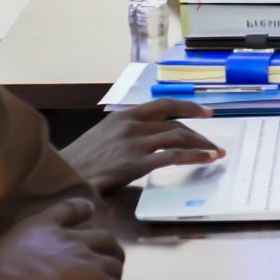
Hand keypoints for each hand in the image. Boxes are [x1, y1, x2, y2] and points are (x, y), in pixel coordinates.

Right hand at [0, 198, 122, 279]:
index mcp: (41, 227)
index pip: (66, 209)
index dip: (80, 209)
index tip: (89, 210)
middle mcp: (70, 239)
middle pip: (103, 237)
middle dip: (107, 247)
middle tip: (106, 259)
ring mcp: (88, 259)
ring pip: (114, 261)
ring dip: (113, 271)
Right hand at [62, 99, 221, 189]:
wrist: (64, 175)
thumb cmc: (82, 161)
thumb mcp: (104, 135)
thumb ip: (126, 131)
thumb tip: (149, 135)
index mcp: (124, 116)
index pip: (164, 104)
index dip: (188, 106)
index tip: (206, 111)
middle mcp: (132, 125)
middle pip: (176, 122)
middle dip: (199, 132)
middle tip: (214, 143)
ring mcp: (135, 143)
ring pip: (178, 136)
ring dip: (201, 144)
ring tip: (215, 153)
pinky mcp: (137, 162)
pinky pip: (173, 156)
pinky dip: (194, 156)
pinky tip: (206, 160)